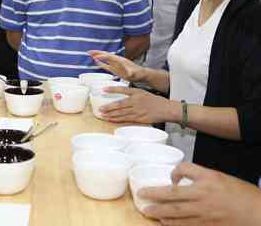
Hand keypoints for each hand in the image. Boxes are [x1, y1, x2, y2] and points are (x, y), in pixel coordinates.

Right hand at [88, 50, 145, 81]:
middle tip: (88, 51)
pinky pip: (106, 65)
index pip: (109, 57)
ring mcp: (116, 64)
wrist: (141, 74)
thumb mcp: (134, 73)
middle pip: (105, 55)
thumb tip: (129, 73)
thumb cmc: (138, 73)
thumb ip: (131, 73)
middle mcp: (117, 60)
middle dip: (97, 53)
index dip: (102, 56)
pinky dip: (100, 63)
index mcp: (120, 60)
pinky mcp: (115, 68)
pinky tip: (96, 62)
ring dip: (98, 56)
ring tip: (90, 54)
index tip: (95, 57)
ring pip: (105, 59)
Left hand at [99, 86, 176, 123]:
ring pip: (121, 113)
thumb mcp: (143, 93)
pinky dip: (117, 119)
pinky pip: (126, 119)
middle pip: (119, 104)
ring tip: (101, 115)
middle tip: (99, 109)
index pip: (123, 89)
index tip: (103, 89)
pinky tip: (111, 119)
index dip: (112, 89)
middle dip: (108, 107)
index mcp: (137, 92)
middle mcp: (136, 101)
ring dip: (110, 115)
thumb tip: (119, 97)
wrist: (166, 109)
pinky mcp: (139, 118)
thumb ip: (131, 94)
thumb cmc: (154, 101)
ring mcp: (137, 110)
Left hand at [139, 162, 260, 225]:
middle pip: (174, 197)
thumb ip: (198, 175)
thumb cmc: (240, 193)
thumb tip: (177, 179)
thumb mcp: (219, 177)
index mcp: (208, 180)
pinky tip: (165, 223)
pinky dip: (175, 225)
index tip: (166, 180)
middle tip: (141, 196)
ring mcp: (206, 213)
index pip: (184, 170)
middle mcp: (205, 196)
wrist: (258, 213)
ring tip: (147, 212)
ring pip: (178, 214)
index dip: (173, 173)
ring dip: (161, 213)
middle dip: (155, 197)